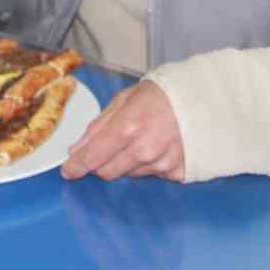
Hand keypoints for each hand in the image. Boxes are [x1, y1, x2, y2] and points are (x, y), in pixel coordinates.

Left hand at [61, 80, 184, 181]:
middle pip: (107, 172)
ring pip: (128, 174)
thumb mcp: (124, 100)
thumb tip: (76, 150)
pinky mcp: (176, 173)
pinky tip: (157, 146)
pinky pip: (150, 175)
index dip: (76, 166)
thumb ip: (98, 126)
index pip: (93, 156)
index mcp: (128, 127)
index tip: (67, 171)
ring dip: (126, 162)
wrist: (202, 100)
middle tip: (107, 146)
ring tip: (140, 139)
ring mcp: (162, 164)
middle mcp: (145, 150)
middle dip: (100, 162)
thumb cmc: (161, 95)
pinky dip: (148, 164)